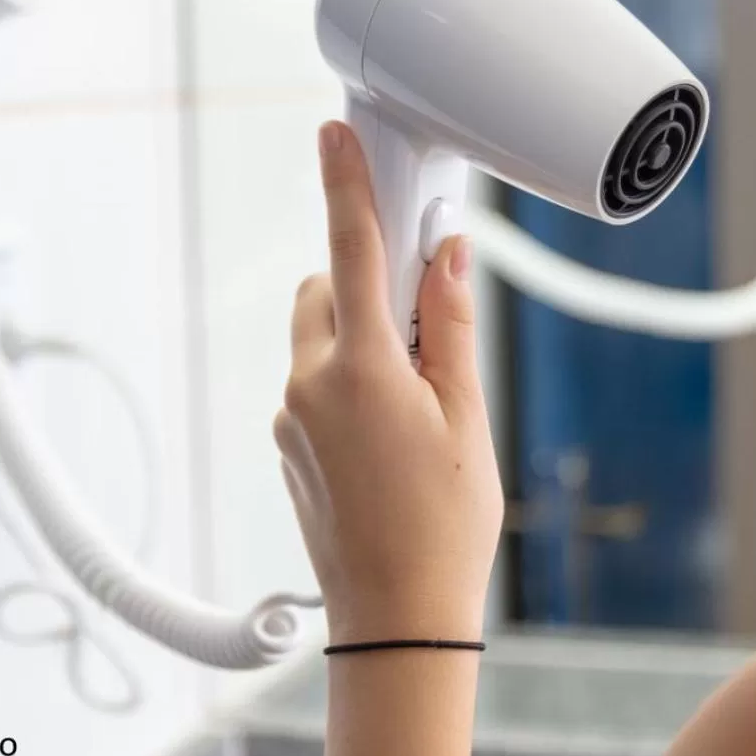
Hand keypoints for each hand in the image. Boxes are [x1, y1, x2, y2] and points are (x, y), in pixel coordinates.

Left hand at [274, 121, 502, 643]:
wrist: (396, 619)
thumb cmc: (444, 527)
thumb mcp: (466, 418)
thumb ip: (449, 328)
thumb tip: (445, 256)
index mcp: (361, 370)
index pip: (350, 251)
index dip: (346, 184)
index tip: (334, 135)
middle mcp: (310, 386)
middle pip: (328, 290)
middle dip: (369, 284)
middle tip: (428, 318)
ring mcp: (292, 419)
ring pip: (321, 339)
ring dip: (361, 339)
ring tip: (419, 397)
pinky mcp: (289, 447)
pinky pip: (315, 384)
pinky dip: (351, 380)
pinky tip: (394, 433)